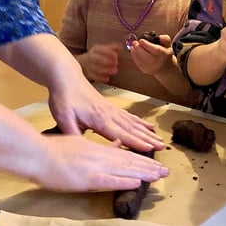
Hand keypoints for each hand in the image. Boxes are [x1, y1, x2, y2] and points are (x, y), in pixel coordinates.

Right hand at [35, 134, 167, 191]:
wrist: (37, 154)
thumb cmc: (52, 150)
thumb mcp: (78, 142)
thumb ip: (97, 146)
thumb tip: (117, 144)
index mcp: (96, 149)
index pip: (123, 154)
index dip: (141, 160)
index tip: (154, 164)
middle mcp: (99, 156)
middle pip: (128, 162)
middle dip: (148, 167)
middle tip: (165, 172)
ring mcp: (94, 166)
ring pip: (124, 169)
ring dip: (143, 173)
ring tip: (159, 176)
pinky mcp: (88, 178)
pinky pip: (110, 180)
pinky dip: (125, 181)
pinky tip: (138, 183)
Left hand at [47, 71, 164, 151]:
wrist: (66, 77)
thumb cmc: (64, 97)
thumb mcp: (63, 117)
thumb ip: (72, 133)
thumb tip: (82, 147)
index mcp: (98, 119)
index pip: (120, 133)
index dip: (135, 142)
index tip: (149, 149)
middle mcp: (109, 114)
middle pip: (132, 129)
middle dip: (148, 139)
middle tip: (162, 147)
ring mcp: (111, 110)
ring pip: (133, 123)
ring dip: (147, 132)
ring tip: (160, 140)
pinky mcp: (110, 107)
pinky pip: (129, 117)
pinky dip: (140, 123)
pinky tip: (148, 126)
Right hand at [77, 43, 118, 82]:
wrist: (84, 63)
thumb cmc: (99, 55)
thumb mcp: (104, 49)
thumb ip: (113, 48)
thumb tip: (121, 47)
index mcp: (95, 49)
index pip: (101, 49)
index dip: (108, 53)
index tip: (116, 56)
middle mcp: (91, 57)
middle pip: (97, 59)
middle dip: (107, 61)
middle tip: (116, 63)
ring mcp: (89, 66)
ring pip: (96, 68)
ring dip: (106, 70)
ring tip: (115, 70)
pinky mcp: (89, 74)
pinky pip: (94, 76)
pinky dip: (101, 78)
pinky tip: (107, 78)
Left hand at [130, 35, 174, 75]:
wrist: (164, 67)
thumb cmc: (164, 54)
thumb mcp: (168, 45)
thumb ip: (165, 39)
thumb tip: (160, 37)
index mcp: (163, 55)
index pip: (156, 50)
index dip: (147, 45)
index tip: (141, 40)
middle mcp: (157, 62)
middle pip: (146, 56)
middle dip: (138, 48)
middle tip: (134, 42)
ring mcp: (150, 67)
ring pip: (140, 60)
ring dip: (134, 51)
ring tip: (133, 45)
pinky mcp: (145, 70)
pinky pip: (137, 63)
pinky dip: (134, 56)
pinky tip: (133, 50)